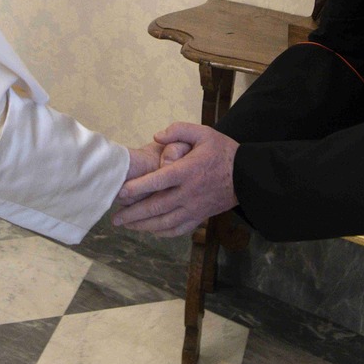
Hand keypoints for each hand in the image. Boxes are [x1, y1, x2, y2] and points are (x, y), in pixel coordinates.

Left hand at [112, 123, 237, 236]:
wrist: (247, 176)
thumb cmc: (223, 152)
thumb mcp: (204, 133)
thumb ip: (179, 131)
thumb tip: (156, 136)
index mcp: (187, 171)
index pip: (158, 181)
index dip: (138, 188)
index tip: (121, 193)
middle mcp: (189, 193)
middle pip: (156, 207)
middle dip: (133, 214)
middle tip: (115, 217)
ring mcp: (194, 208)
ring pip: (165, 222)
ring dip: (143, 226)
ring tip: (127, 225)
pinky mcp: (200, 217)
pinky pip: (179, 230)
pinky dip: (162, 232)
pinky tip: (150, 230)